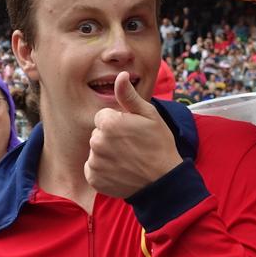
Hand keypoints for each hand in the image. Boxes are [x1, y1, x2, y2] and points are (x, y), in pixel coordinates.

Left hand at [84, 72, 182, 198]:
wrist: (164, 181)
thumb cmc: (159, 144)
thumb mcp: (149, 115)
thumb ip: (129, 96)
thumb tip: (120, 75)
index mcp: (108, 123)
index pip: (103, 117)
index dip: (118, 123)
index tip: (131, 132)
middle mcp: (97, 142)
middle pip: (98, 134)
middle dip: (110, 138)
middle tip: (131, 146)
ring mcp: (95, 162)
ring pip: (95, 151)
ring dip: (107, 154)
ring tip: (127, 160)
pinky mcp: (94, 179)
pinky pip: (92, 169)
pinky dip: (103, 171)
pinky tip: (120, 171)